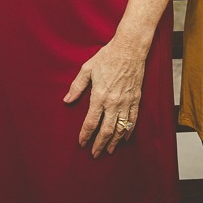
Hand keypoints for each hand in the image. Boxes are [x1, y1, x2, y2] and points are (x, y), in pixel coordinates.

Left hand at [63, 36, 145, 156]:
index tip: (81, 143)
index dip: (85, 135)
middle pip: (106, 130)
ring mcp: (126, 102)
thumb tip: (67, 100)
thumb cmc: (107, 57)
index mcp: (99, 96)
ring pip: (120, 128)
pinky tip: (124, 138)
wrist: (129, 49)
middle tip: (95, 153)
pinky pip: (133, 119)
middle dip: (100, 144)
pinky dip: (128, 131)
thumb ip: (77, 86)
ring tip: (109, 150)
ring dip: (114, 141)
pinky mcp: (136, 99)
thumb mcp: (87, 69)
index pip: (91, 122)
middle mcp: (113, 102)